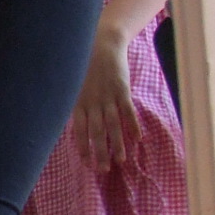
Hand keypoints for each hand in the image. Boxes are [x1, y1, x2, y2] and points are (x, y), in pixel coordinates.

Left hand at [73, 25, 141, 170]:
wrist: (101, 45)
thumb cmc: (87, 69)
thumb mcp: (77, 88)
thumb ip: (79, 107)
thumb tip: (78, 128)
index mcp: (79, 104)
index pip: (80, 132)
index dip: (84, 148)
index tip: (87, 164)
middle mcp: (92, 103)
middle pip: (96, 133)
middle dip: (100, 152)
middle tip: (104, 170)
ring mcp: (107, 97)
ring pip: (113, 125)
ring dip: (117, 144)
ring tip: (122, 160)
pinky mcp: (121, 90)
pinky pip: (128, 111)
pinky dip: (133, 125)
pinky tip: (138, 139)